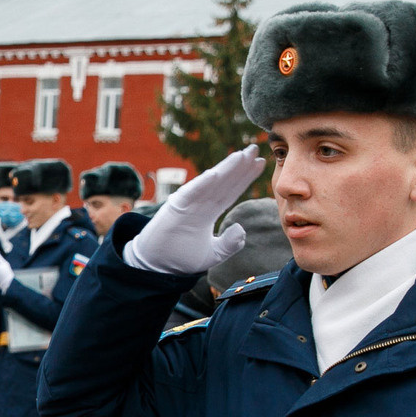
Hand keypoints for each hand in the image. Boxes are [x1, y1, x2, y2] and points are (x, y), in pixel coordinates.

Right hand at [123, 145, 265, 276]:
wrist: (155, 267)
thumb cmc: (179, 258)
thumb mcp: (212, 254)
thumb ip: (229, 244)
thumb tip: (241, 229)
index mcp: (208, 212)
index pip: (231, 191)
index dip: (245, 178)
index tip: (260, 164)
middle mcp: (199, 204)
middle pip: (224, 182)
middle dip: (240, 166)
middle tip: (255, 149)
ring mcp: (188, 204)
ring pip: (210, 183)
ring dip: (226, 169)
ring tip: (241, 155)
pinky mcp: (175, 209)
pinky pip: (190, 194)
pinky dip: (202, 184)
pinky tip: (215, 173)